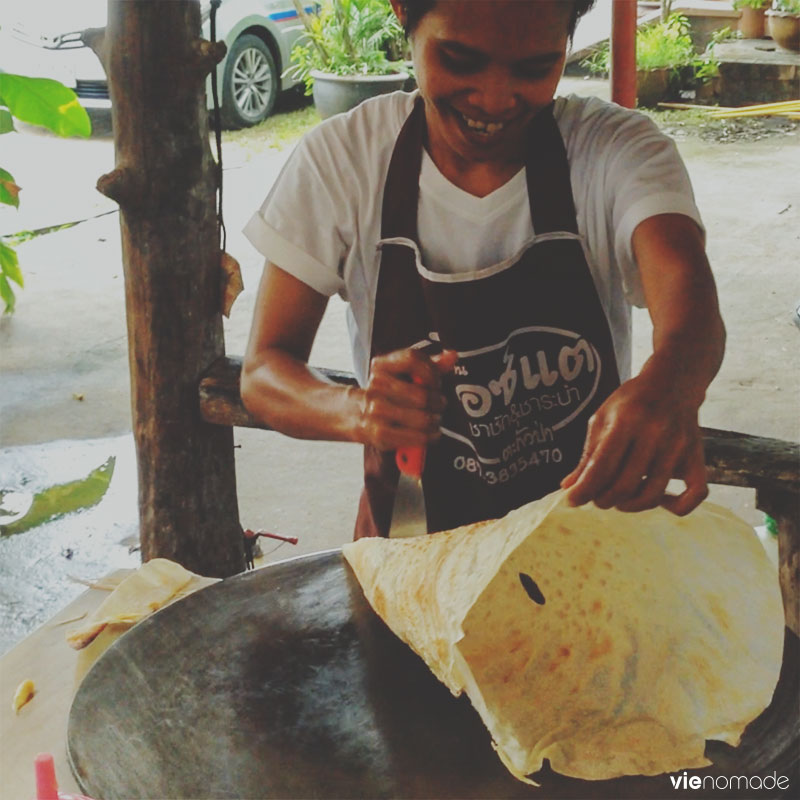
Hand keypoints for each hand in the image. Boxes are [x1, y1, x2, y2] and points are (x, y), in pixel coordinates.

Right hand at [355, 348, 457, 450]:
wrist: (356, 414)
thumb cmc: (387, 393)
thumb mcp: (404, 374)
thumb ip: (429, 365)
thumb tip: (452, 356)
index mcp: (381, 365)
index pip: (412, 359)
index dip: (432, 372)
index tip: (437, 382)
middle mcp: (376, 385)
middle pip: (422, 395)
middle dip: (438, 402)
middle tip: (440, 405)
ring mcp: (376, 410)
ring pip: (422, 418)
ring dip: (435, 421)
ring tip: (435, 420)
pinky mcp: (379, 433)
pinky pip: (416, 437)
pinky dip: (428, 437)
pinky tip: (431, 434)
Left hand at [560, 374, 707, 515]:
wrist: (672, 382)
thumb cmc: (631, 402)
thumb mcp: (601, 419)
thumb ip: (587, 455)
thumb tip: (568, 488)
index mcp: (626, 421)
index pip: (601, 467)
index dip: (583, 490)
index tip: (571, 500)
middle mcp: (655, 434)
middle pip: (624, 485)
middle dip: (602, 500)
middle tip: (595, 498)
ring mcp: (679, 447)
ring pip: (652, 495)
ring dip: (629, 506)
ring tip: (618, 499)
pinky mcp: (697, 456)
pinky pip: (695, 494)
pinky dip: (677, 506)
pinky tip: (659, 500)